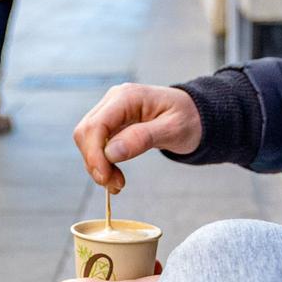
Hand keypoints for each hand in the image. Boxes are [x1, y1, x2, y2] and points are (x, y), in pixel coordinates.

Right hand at [72, 83, 202, 192]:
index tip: (106, 178)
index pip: (96, 126)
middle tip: (115, 185)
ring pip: (87, 141)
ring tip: (117, 184)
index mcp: (127, 97)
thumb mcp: (173, 130)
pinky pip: (96, 144)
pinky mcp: (111, 123)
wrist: (196, 115)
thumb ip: (142, 138)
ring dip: (97, 166)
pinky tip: (115, 176)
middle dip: (95, 163)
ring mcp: (110, 110)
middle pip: (85, 133)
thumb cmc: (190, 119)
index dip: (95, 154)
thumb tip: (110, 152)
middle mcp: (113, 100)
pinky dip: (102, 163)